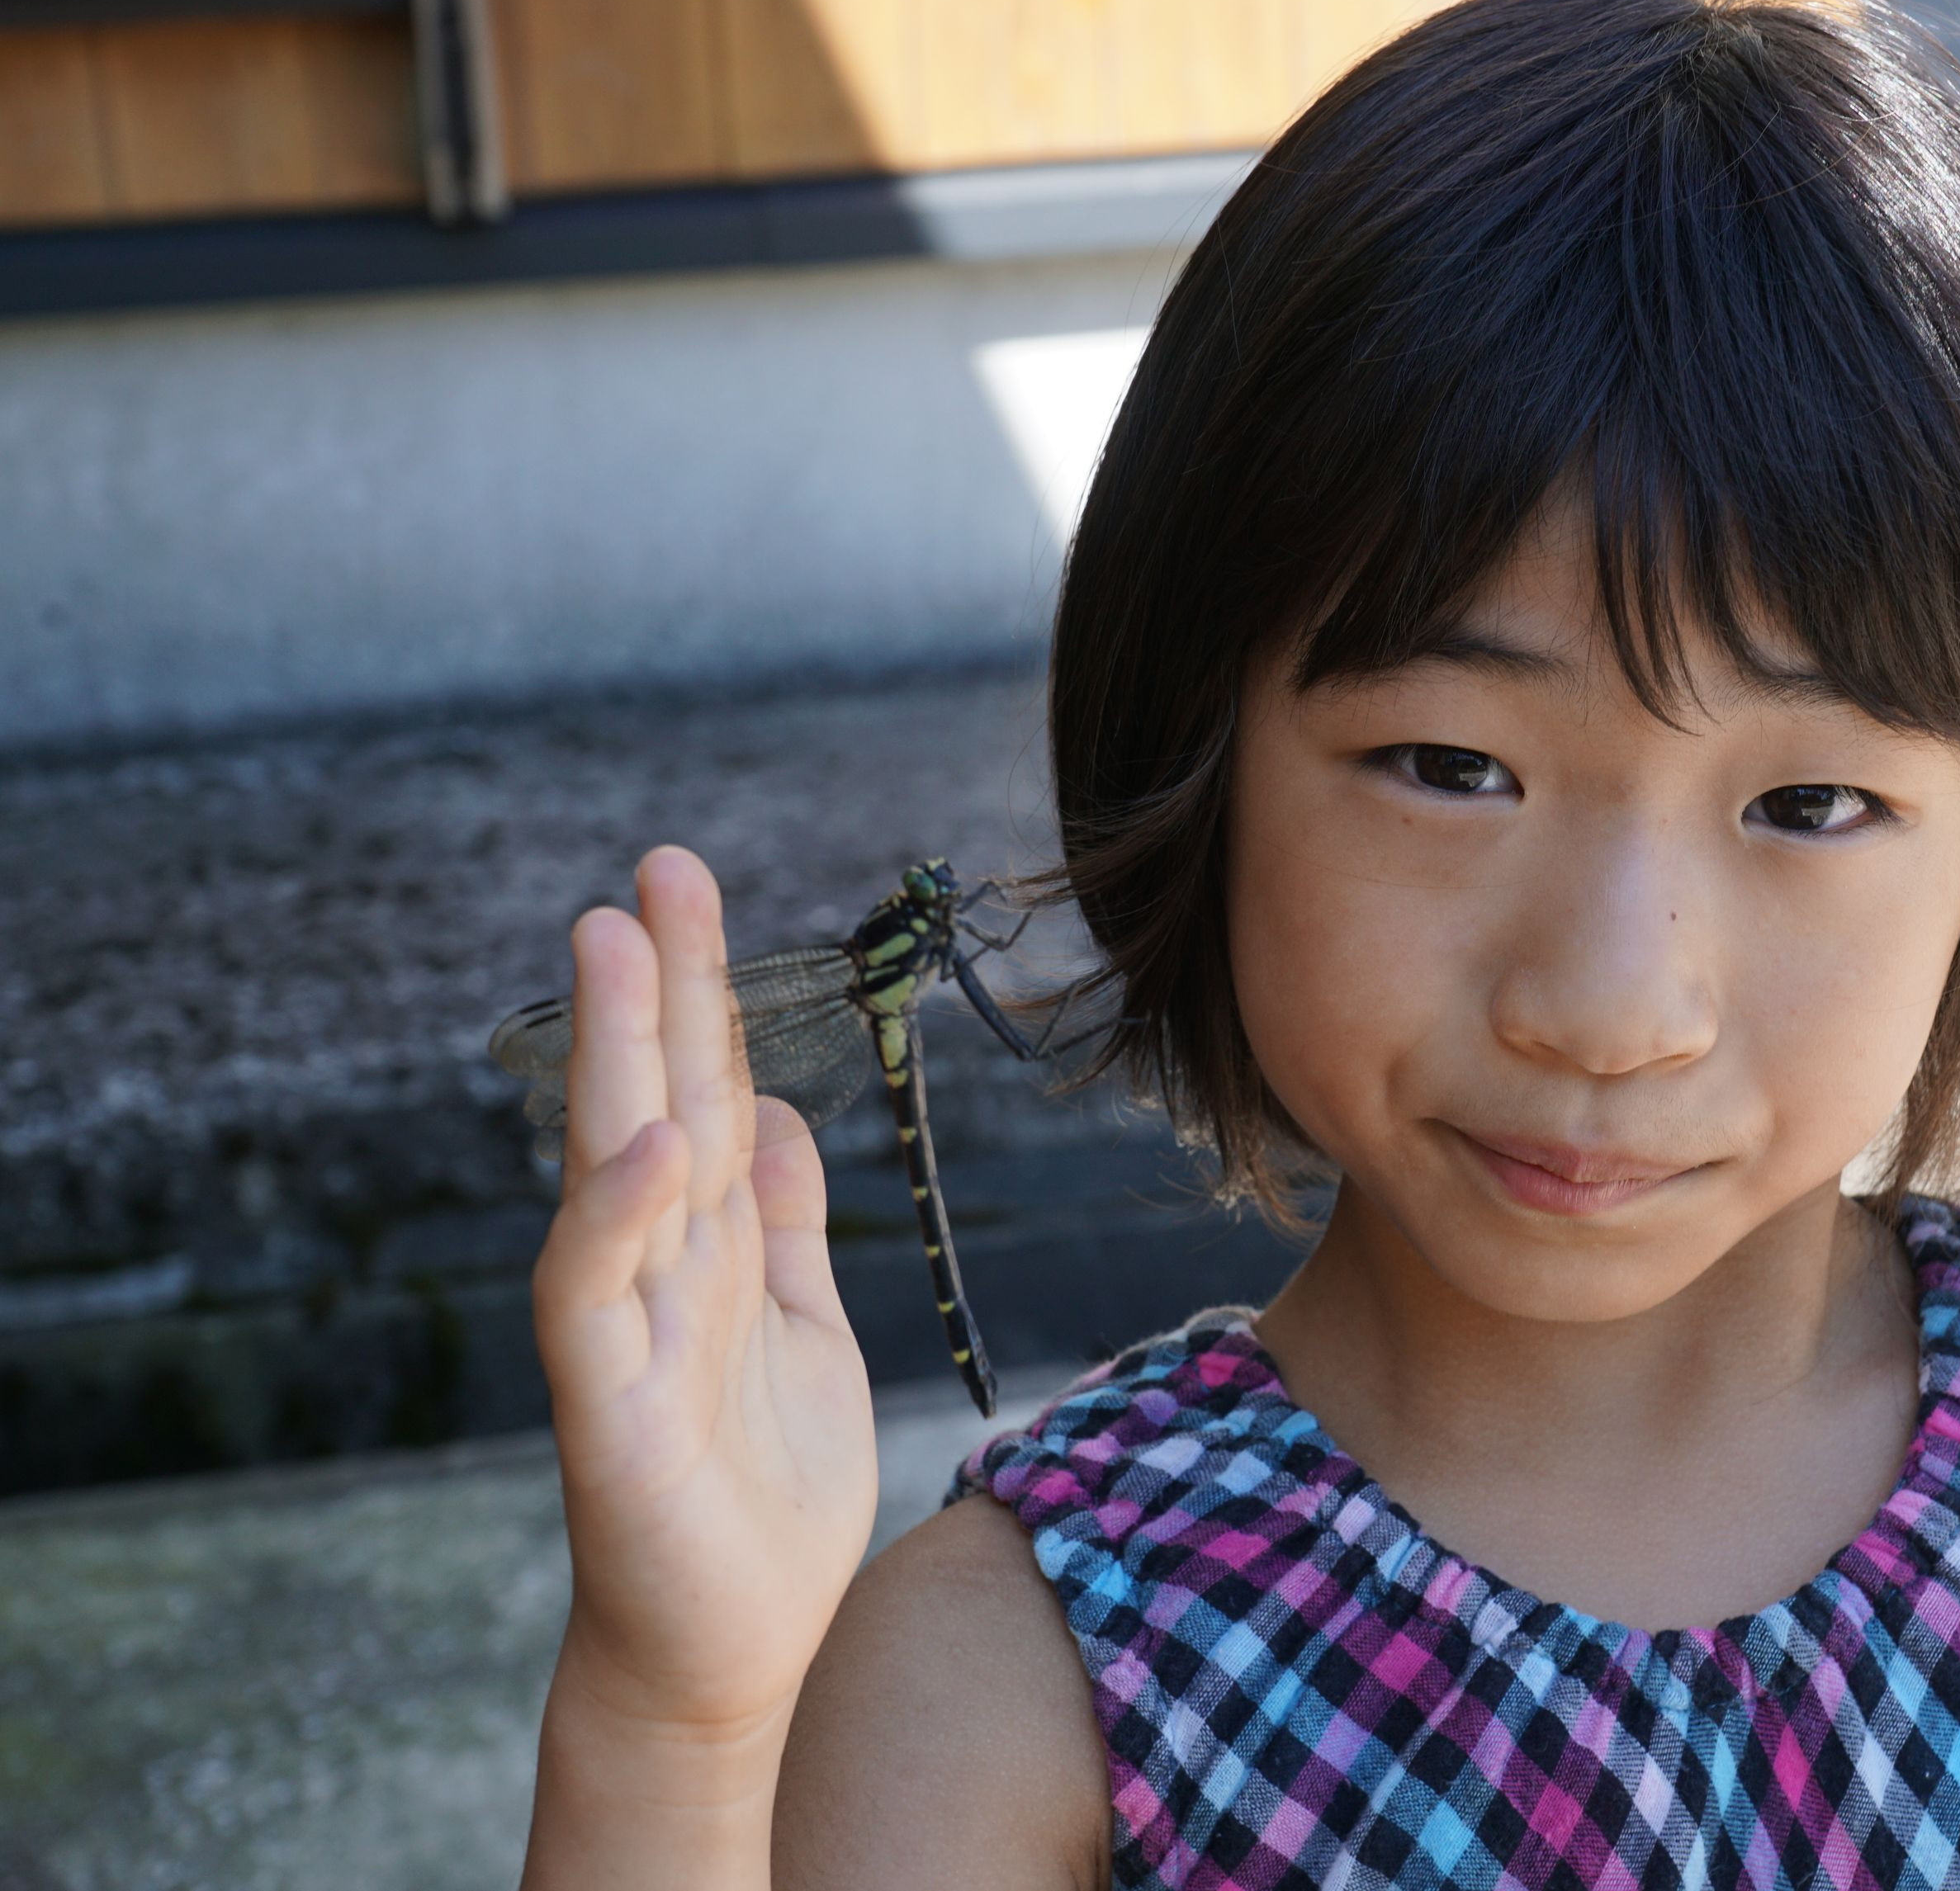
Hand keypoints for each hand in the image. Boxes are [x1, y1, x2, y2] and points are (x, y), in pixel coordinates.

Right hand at [530, 846, 877, 1743]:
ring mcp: (629, 1331)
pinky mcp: (611, 1410)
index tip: (688, 887)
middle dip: (659, 985)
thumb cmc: (759, 1492)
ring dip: (616, 1057)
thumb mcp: (799, 1324)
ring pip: (615, 1167)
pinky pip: (601, 1298)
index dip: (705, 993)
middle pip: (658, 1098)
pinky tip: (654, 1141)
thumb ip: (783, 1221)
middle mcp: (660, 1267)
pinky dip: (620, 1217)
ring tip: (617, 944)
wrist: (728, 1648)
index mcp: (710, 1244)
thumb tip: (781, 1113)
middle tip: (657, 869)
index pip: (708, 1088)